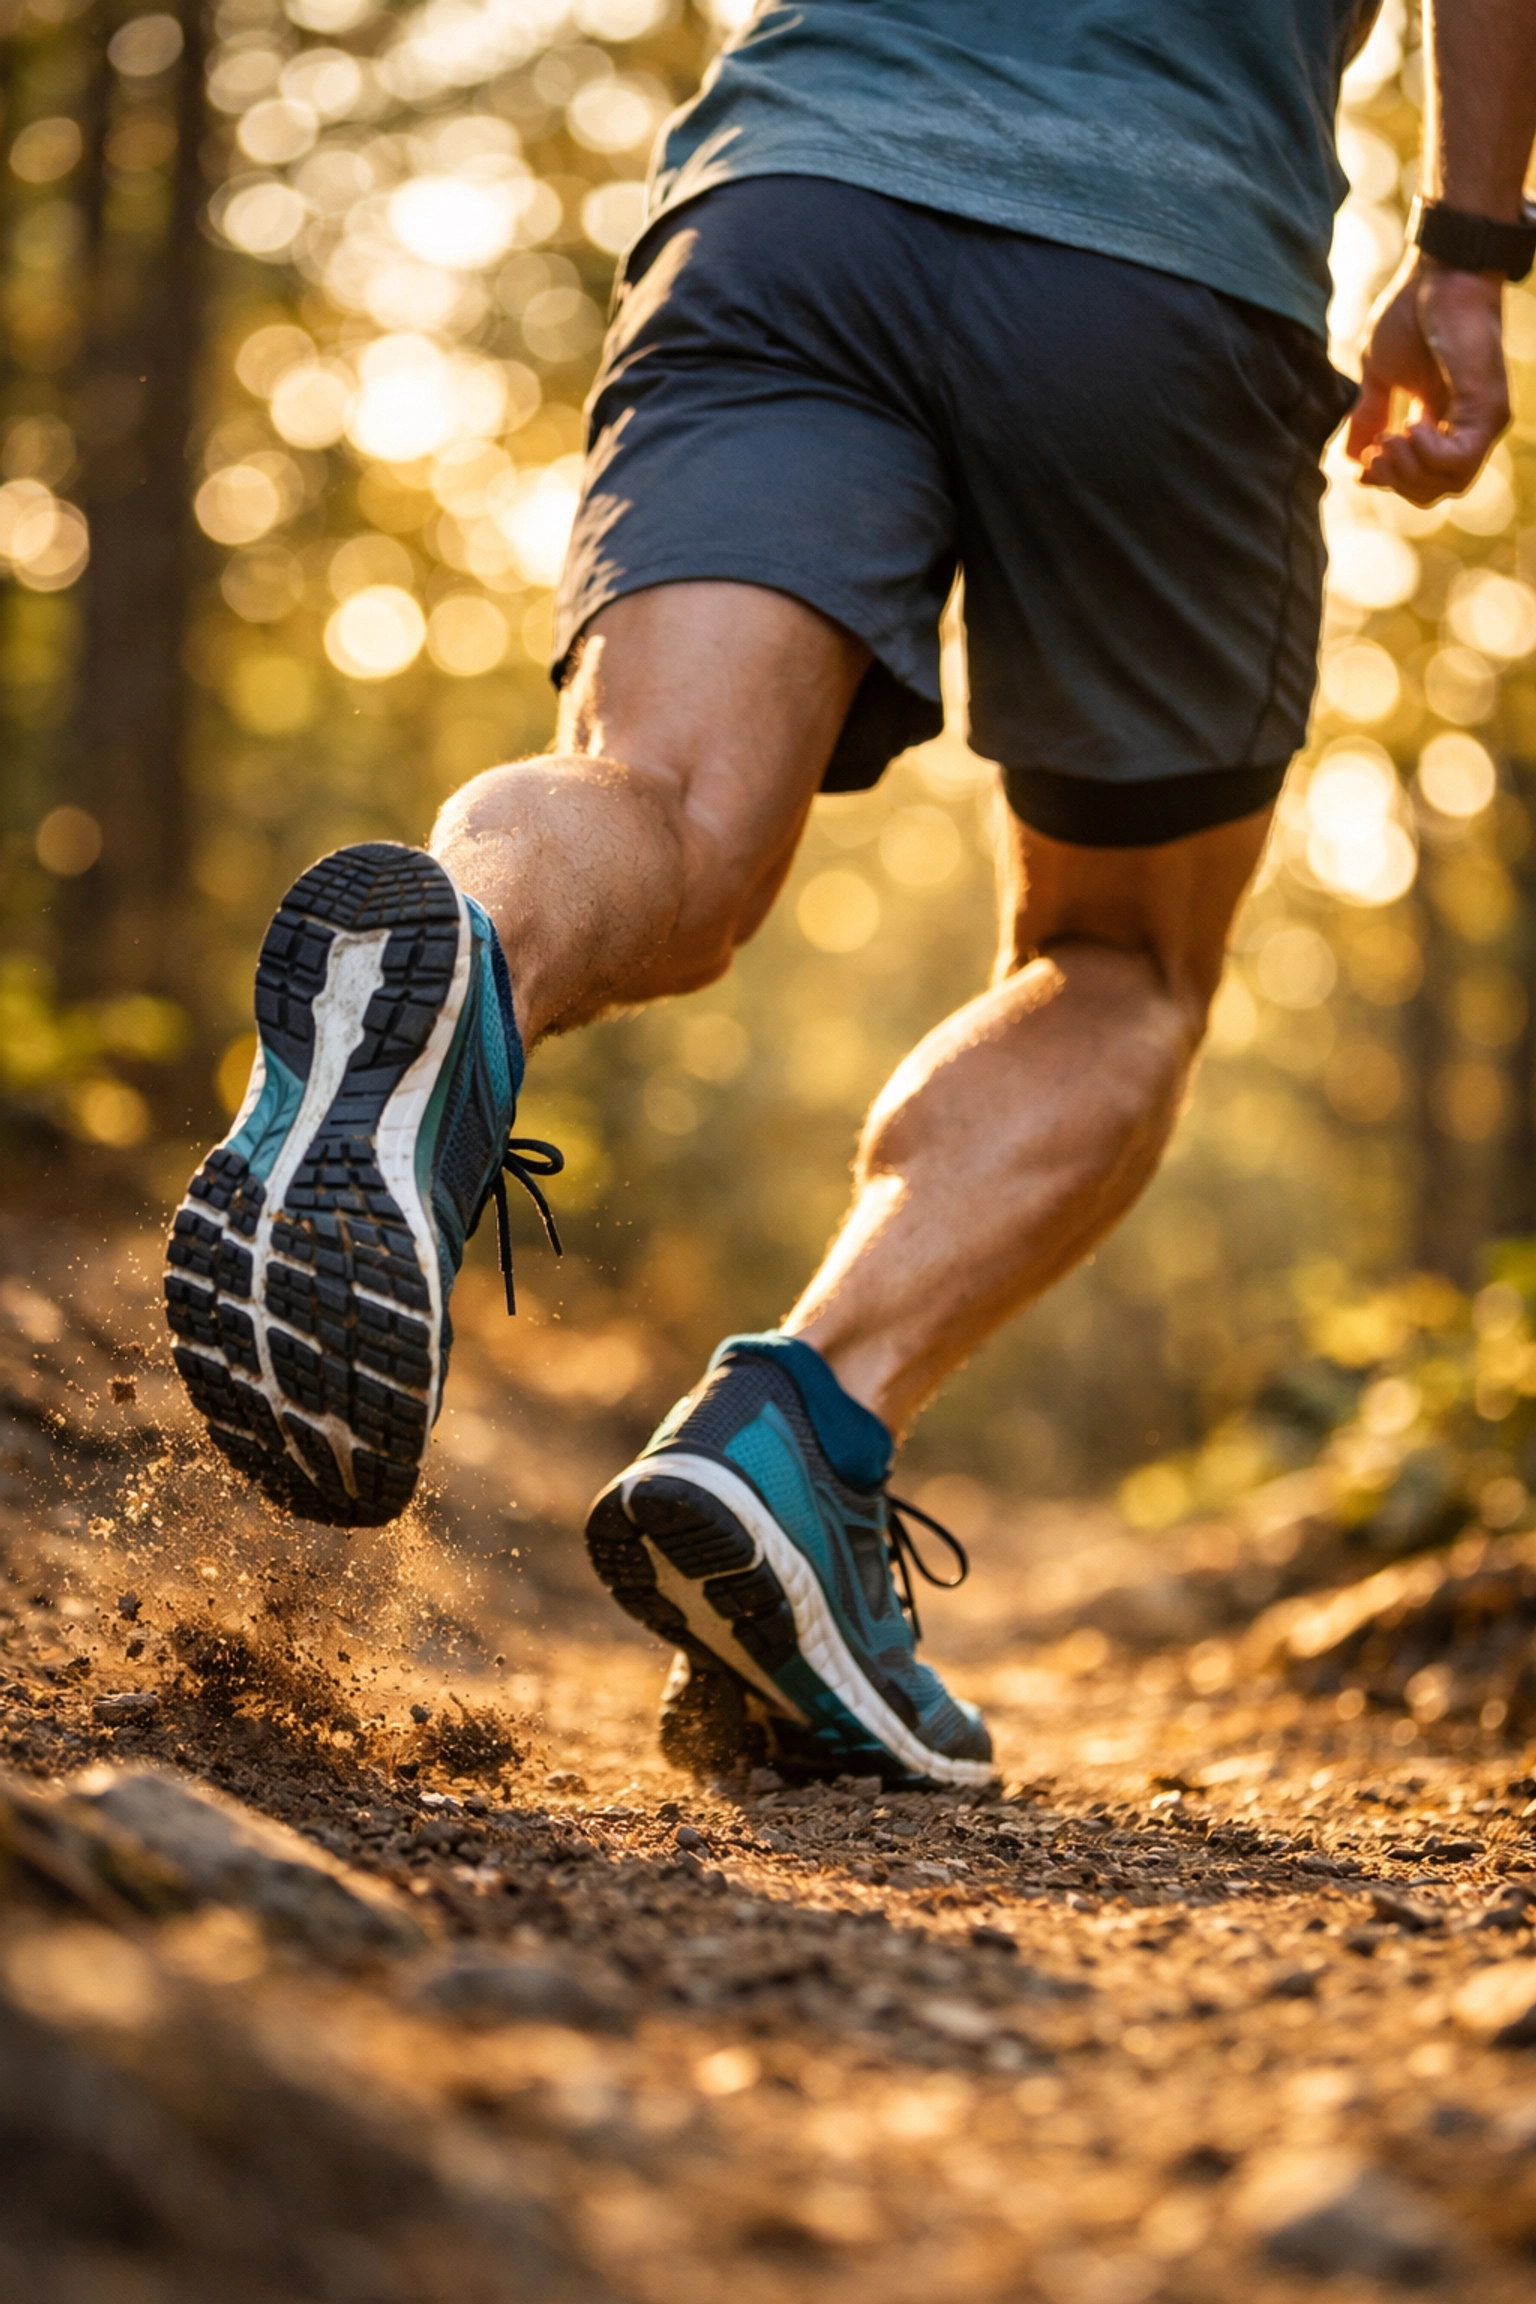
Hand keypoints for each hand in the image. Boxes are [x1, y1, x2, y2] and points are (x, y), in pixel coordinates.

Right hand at [1347, 253, 1509, 503]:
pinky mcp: (1487, 409)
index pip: (1418, 476)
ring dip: (1409, 471)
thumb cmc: (1412, 313)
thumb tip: (1351, 457)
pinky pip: (1460, 461)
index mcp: (1441, 420)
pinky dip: (1429, 455)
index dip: (1387, 480)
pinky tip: (1410, 426)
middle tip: (1375, 450)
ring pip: (1449, 484)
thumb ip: (1368, 416)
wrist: (1439, 274)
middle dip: (1396, 482)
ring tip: (1390, 438)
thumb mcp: (1378, 375)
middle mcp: (1465, 426)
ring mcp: (1481, 420)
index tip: (1362, 464)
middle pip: (1433, 490)